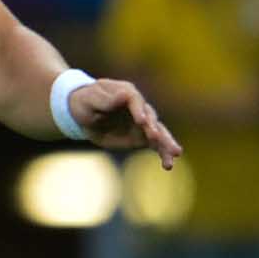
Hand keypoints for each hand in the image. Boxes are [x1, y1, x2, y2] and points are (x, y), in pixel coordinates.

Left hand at [68, 77, 182, 167]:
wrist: (83, 114)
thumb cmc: (86, 102)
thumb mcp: (91, 99)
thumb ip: (107, 100)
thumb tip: (124, 95)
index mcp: (127, 93)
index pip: (135, 100)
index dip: (139, 110)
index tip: (141, 121)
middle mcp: (140, 107)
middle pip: (151, 117)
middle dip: (154, 128)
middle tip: (156, 137)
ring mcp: (143, 123)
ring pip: (158, 133)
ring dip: (166, 143)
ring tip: (175, 154)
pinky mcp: (142, 137)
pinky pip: (155, 145)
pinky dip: (162, 154)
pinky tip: (168, 164)